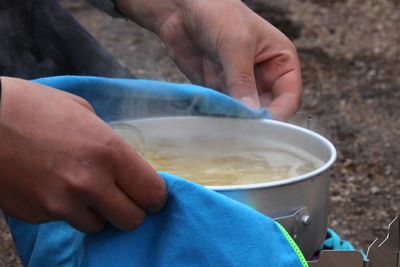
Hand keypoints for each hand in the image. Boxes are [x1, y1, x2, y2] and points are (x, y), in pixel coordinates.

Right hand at [0, 77, 166, 231]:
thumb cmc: (35, 107)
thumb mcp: (84, 113)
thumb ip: (111, 143)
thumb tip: (126, 165)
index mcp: (109, 151)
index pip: (153, 193)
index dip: (154, 195)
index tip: (148, 192)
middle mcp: (90, 183)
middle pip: (133, 220)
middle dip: (131, 209)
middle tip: (120, 196)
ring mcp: (62, 203)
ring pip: (100, 226)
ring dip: (98, 212)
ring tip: (81, 188)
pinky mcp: (39, 215)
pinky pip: (67, 222)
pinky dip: (67, 210)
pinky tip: (53, 186)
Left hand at [116, 0, 300, 119]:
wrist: (181, 8)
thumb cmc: (218, 13)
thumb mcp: (236, 44)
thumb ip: (242, 79)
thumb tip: (251, 112)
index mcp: (280, 61)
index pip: (289, 96)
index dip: (280, 112)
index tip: (263, 125)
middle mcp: (264, 76)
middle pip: (268, 108)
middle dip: (256, 119)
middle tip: (243, 131)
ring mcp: (240, 84)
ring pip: (245, 112)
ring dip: (236, 119)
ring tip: (226, 126)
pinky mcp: (220, 89)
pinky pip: (224, 109)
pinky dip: (220, 115)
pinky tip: (213, 118)